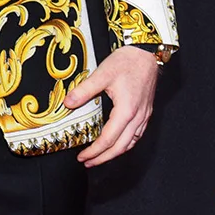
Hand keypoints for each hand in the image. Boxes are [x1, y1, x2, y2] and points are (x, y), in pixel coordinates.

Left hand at [68, 46, 158, 166]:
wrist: (146, 52)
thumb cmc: (127, 62)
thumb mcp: (102, 74)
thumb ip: (84, 91)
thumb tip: (68, 104)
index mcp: (126, 111)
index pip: (108, 139)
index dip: (94, 151)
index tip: (82, 156)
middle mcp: (138, 116)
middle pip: (121, 147)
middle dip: (104, 158)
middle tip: (88, 163)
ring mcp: (144, 114)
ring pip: (132, 143)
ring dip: (116, 153)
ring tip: (102, 157)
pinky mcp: (146, 110)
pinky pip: (138, 134)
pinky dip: (127, 143)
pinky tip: (119, 143)